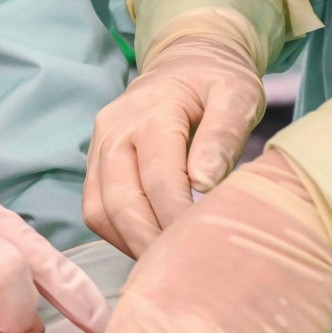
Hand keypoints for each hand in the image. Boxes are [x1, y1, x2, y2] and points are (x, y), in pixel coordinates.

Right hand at [83, 35, 264, 257]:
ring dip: (129, 243)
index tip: (200, 246)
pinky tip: (148, 245)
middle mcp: (114, 131)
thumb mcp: (237, 94)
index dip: (176, 218)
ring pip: (99, 211)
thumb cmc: (216, 82)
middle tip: (180, 269)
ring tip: (163, 263)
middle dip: (148, 241)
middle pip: (120, 201)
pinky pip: (95, 210)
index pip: (159, 178)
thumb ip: (223, 135)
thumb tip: (204, 183)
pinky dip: (119, 235)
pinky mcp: (94, 166)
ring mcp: (97, 149)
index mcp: (150, 112)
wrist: (183, 63)